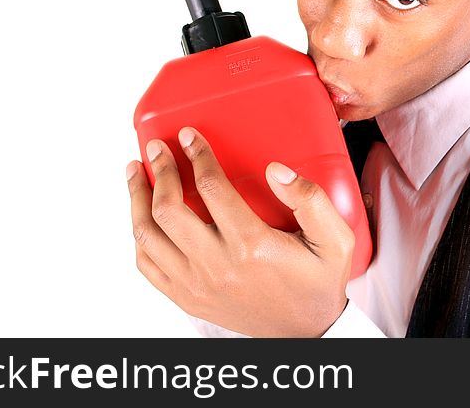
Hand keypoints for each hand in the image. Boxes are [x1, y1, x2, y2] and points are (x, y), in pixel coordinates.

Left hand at [126, 126, 353, 336]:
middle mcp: (217, 266)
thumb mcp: (334, 239)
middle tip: (156, 148)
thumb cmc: (318, 284)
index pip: (210, 188)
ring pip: (147, 236)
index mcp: (251, 245)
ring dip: (137, 200)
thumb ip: (310, 199)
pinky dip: (140, 237)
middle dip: (159, 170)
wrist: (307, 334)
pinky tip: (143, 217)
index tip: (189, 136)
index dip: (196, 155)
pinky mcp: (188, 299)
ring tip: (136, 173)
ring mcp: (197, 285)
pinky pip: (148, 266)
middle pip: (168, 209)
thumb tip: (275, 170)